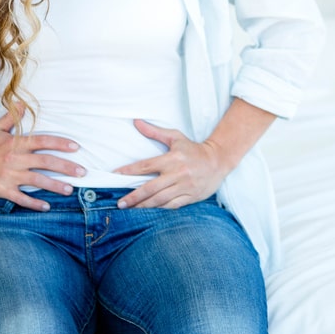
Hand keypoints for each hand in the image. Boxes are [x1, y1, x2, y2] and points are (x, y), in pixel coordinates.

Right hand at [0, 105, 85, 210]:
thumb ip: (11, 118)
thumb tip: (23, 104)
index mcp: (16, 144)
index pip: (43, 141)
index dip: (60, 143)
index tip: (76, 147)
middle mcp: (15, 159)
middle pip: (46, 162)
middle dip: (66, 167)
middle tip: (82, 172)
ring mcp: (9, 175)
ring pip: (38, 181)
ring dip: (55, 186)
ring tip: (70, 189)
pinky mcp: (3, 189)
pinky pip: (22, 198)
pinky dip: (34, 203)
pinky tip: (47, 207)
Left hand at [114, 119, 230, 209]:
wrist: (218, 160)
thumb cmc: (193, 149)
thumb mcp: (175, 137)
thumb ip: (155, 132)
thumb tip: (136, 122)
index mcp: (172, 159)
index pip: (145, 166)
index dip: (129, 171)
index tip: (116, 175)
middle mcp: (177, 174)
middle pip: (150, 188)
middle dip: (134, 197)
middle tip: (120, 203)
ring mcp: (184, 186)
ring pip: (160, 199)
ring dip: (144, 205)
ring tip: (131, 209)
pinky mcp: (191, 196)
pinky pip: (172, 205)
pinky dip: (159, 208)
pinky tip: (149, 211)